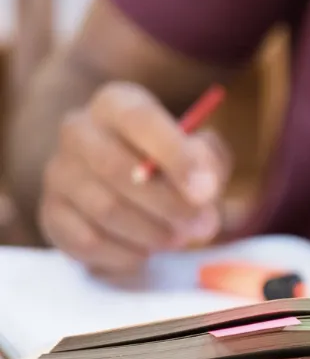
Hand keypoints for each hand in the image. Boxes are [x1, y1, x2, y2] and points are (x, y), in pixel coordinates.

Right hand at [38, 81, 230, 274]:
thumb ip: (209, 161)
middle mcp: (78, 131)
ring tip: (179, 238)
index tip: (206, 192)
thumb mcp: (201, 151)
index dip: (175, 156)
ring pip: (104, 209)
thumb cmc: (174, 163)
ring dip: (151, 232)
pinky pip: (87, 241)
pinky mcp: (51, 214)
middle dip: (168, 204)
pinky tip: (146, 251)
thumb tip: (203, 188)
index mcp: (117, 103)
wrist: (127, 182)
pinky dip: (125, 254)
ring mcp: (59, 173)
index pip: (140, 120)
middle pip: (116, 168)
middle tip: (202, 226)